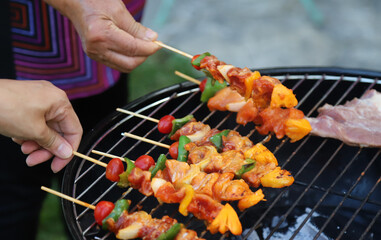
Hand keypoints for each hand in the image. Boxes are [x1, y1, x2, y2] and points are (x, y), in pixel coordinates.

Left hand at [0, 80, 82, 171]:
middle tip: (34, 161)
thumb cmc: (7, 109)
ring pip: (46, 127)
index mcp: (60, 102)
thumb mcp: (34, 131)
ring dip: (36, 142)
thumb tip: (67, 152)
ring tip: (23, 149)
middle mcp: (53, 98)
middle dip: (47, 148)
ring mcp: (39, 98)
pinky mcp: (27, 101)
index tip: (57, 165)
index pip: (74, 130)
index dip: (68, 150)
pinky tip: (17, 138)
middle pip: (59, 130)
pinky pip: (36, 121)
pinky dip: (29, 133)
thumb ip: (53, 143)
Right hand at [45, 0, 160, 72]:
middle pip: (129, 64)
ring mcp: (94, 54)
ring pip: (124, 66)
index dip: (149, 48)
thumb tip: (152, 39)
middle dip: (144, 56)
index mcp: (101, 35)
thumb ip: (136, 28)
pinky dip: (128, 58)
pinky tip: (132, 47)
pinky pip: (117, 63)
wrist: (74, 3)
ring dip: (137, 58)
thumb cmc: (95, 1)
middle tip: (152, 45)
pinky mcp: (95, 56)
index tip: (159, 44)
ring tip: (143, 45)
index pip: (133, 49)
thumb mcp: (118, 10)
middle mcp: (96, 48)